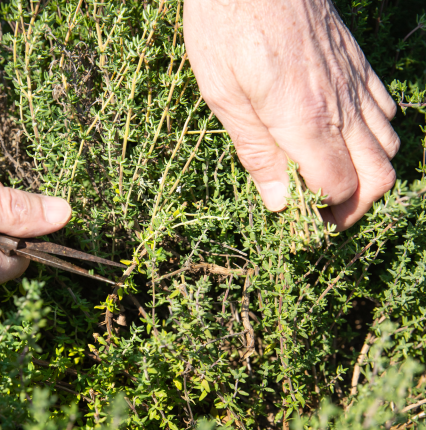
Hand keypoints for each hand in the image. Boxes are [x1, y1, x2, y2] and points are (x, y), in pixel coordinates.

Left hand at [184, 0, 398, 229]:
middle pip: (378, 174)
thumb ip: (256, 152)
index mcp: (303, 119)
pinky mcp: (356, 62)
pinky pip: (386, 108)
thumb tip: (280, 203)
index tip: (303, 220)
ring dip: (369, 172)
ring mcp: (354, 81)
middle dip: (357, 205)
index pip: (338, 186)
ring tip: (334, 179)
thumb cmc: (226, 26)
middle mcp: (340, 104)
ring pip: (389, 143)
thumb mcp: (223, 96)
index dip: (324, 212)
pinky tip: (346, 136)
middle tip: (326, 214)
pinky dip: (376, 134)